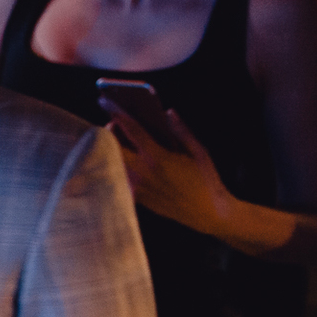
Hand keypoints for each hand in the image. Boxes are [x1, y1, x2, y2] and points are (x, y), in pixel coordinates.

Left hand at [100, 101, 233, 235]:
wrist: (208, 214)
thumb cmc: (206, 180)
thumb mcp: (199, 151)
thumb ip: (181, 130)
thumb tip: (168, 112)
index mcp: (158, 158)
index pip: (131, 130)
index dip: (118, 114)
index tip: (107, 101)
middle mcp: (143, 173)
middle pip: (113, 147)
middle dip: (110, 132)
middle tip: (115, 123)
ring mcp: (137, 187)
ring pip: (113, 162)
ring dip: (113, 149)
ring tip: (119, 139)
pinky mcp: (136, 198)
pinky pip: (120, 177)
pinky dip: (119, 165)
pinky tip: (126, 159)